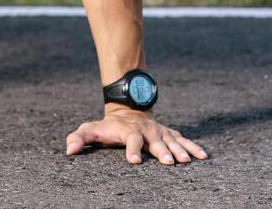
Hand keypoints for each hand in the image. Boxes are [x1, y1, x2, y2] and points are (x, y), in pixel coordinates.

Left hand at [66, 107, 207, 164]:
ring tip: (186, 161)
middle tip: (168, 162)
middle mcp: (146, 130)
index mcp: (128, 131)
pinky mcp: (169, 133)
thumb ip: (79, 138)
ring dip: (180, 150)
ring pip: (171, 140)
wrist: (128, 108)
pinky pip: (183, 140)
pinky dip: (193, 147)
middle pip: (155, 141)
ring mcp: (159, 131)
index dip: (132, 150)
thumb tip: (69, 150)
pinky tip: (203, 156)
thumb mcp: (91, 129)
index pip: (130, 140)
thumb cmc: (108, 125)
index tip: (134, 161)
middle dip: (161, 151)